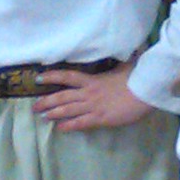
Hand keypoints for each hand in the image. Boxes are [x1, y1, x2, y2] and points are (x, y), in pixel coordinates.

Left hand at [34, 62, 149, 131]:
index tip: (39, 78)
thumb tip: (123, 51)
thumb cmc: (135, 79)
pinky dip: (69, 126)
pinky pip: (80, 123)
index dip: (52, 76)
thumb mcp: (124, 66)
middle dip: (47, 101)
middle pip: (63, 96)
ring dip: (54, 113)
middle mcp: (89, 93)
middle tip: (34, 106)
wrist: (145, 92)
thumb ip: (118, 62)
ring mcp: (93, 106)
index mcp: (93, 80)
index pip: (68, 76)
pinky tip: (60, 128)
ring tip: (43, 117)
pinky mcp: (100, 119)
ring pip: (68, 110)